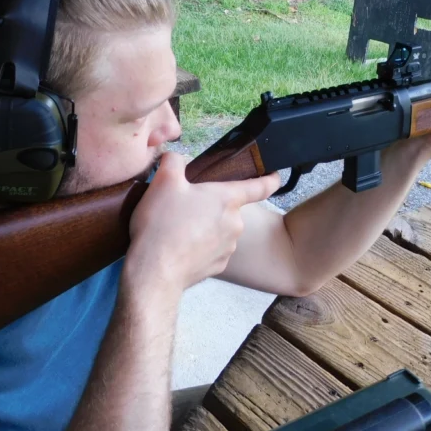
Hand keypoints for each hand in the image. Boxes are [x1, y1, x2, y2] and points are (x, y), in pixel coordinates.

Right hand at [122, 152, 280, 295]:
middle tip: (185, 206)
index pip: (260, 186)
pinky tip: (181, 247)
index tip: (276, 176)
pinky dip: (200, 246)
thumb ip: (174, 161)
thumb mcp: (163, 182)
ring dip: (205, 226)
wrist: (154, 271)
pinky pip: (212, 250)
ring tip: (178, 229)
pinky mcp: (219, 266)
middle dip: (211, 205)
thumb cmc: (162, 224)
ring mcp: (229, 247)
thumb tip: (177, 159)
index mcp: (227, 199)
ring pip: (219, 229)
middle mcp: (236, 224)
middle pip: (228, 208)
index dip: (270, 179)